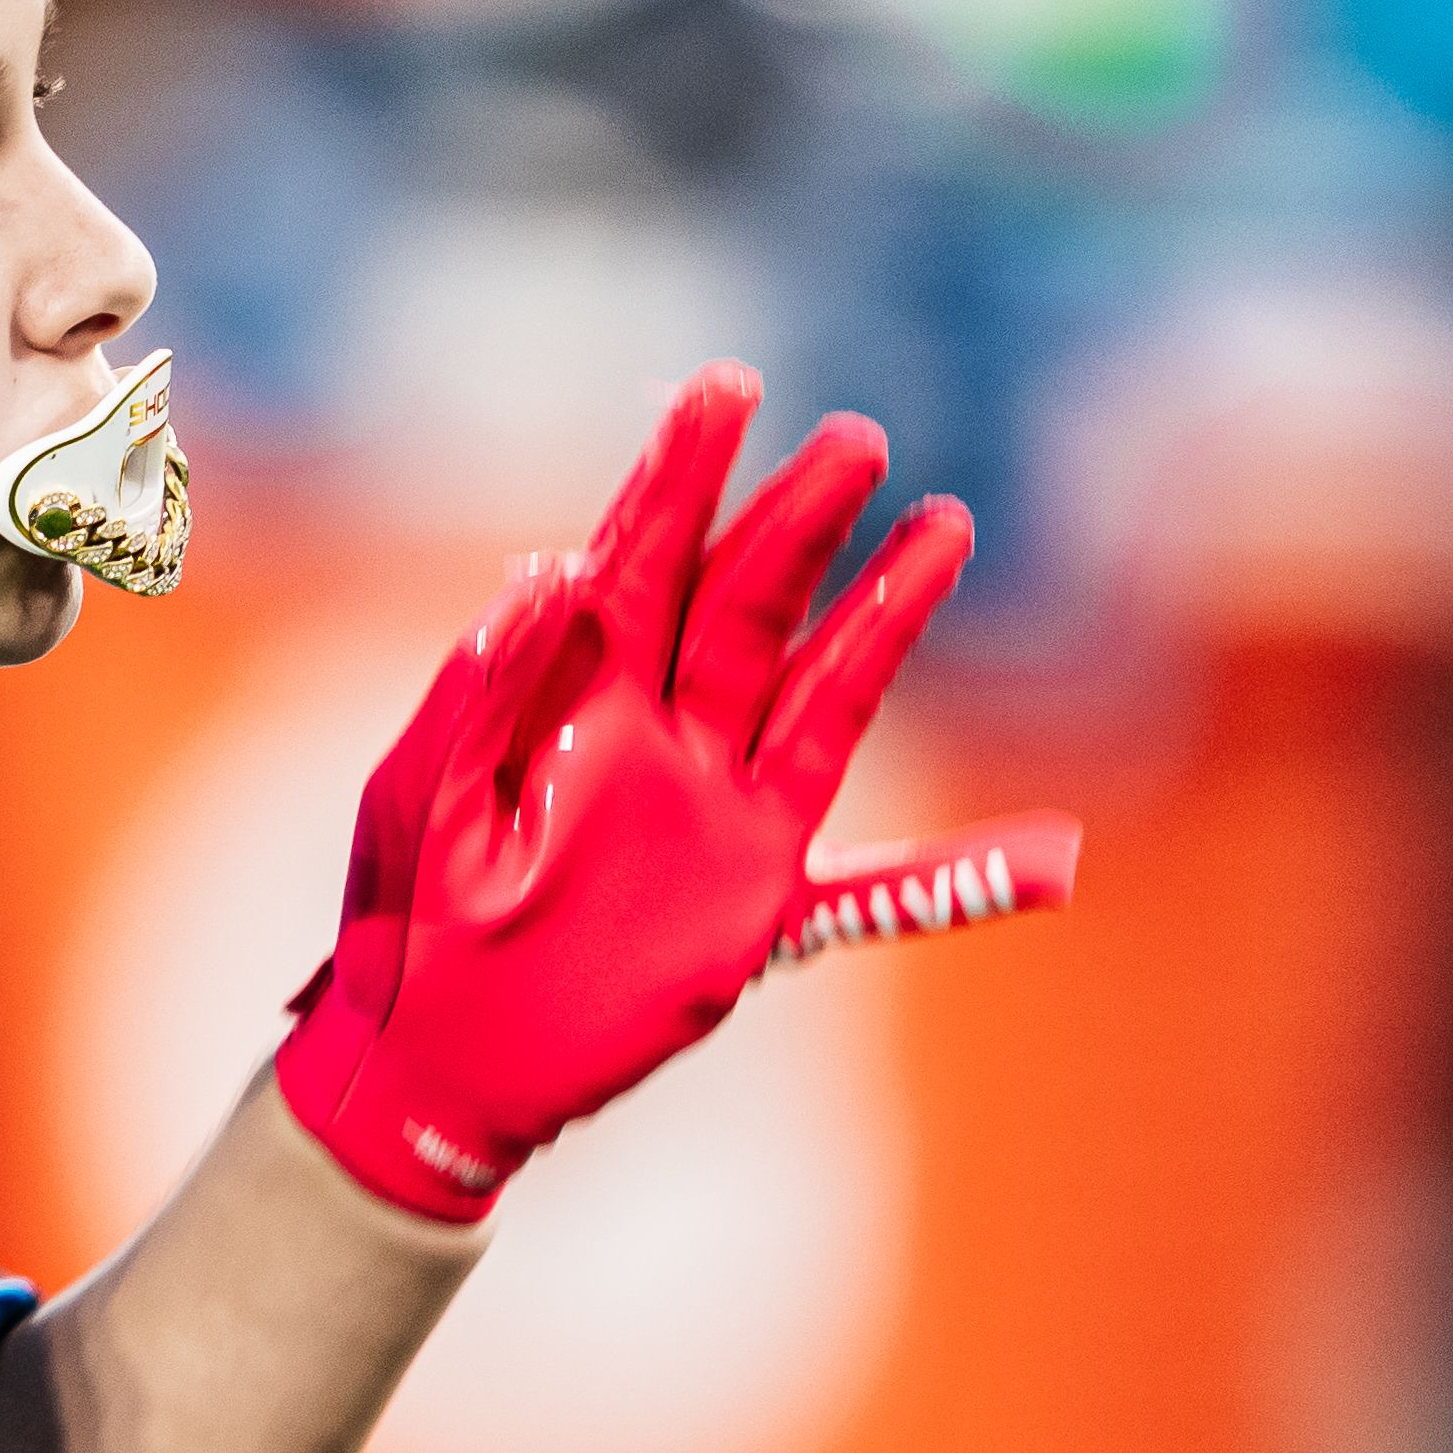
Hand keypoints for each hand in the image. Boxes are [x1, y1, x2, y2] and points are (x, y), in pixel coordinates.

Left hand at [268, 363, 990, 1227]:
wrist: (431, 1064)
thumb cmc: (403, 926)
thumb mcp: (420, 799)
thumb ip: (483, 688)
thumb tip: (548, 567)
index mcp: (571, 693)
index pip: (639, 556)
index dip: (684, 473)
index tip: (727, 387)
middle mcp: (659, 730)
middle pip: (744, 597)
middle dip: (797, 516)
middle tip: (855, 440)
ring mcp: (716, 803)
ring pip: (815, 683)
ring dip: (879, 609)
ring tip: (943, 524)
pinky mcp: (757, 887)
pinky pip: (872, 863)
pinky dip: (960, 864)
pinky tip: (1049, 852)